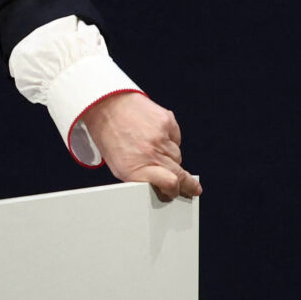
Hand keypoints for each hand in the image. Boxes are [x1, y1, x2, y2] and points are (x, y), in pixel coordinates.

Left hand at [80, 93, 200, 199]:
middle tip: (193, 187)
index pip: (170, 184)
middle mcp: (150, 153)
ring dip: (170, 157)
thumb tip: (162, 188)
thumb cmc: (110, 136)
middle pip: (180, 173)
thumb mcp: (119, 167)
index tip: (180, 193)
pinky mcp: (167, 122)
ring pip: (177, 156)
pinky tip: (155, 135)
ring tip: (154, 149)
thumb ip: (142, 178)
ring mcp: (160, 137)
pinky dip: (169, 139)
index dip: (177, 190)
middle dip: (188, 183)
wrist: (107, 107)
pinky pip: (176, 138)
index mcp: (135, 168)